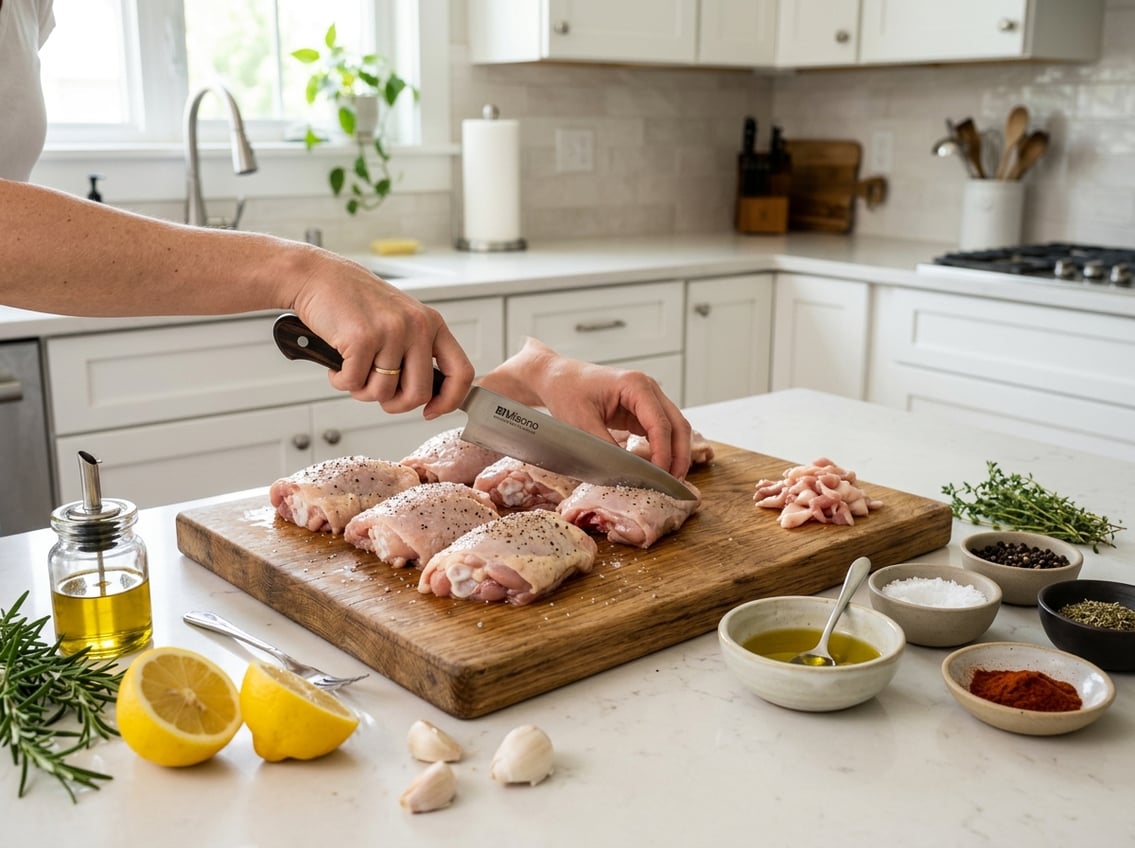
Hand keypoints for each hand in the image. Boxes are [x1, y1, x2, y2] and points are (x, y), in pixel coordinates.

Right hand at [289, 253, 474, 416]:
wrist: (318, 276)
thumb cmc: (355, 302)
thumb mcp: (400, 320)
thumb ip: (416, 352)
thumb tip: (426, 397)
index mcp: (432, 324)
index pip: (461, 372)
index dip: (449, 401)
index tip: (431, 411)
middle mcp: (417, 326)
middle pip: (419, 394)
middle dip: (394, 404)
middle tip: (375, 391)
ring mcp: (391, 332)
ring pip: (383, 392)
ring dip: (361, 390)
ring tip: (352, 368)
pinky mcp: (362, 338)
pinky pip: (354, 383)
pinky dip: (340, 381)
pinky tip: (337, 363)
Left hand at [479, 338, 692, 477]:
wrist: (557, 378)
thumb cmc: (566, 392)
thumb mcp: (582, 423)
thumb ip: (605, 448)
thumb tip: (626, 473)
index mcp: (635, 385)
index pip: (660, 423)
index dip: (663, 453)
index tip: (658, 476)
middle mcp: (648, 389)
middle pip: (677, 424)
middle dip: (679, 455)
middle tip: (673, 484)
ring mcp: (647, 398)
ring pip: (674, 427)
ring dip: (675, 453)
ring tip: (668, 480)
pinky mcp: (641, 410)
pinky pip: (661, 430)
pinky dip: (663, 448)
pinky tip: (657, 468)